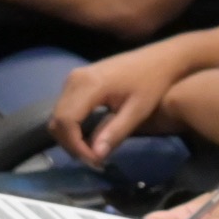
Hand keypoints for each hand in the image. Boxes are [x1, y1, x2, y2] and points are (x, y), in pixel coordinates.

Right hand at [51, 38, 199, 163]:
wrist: (161, 58)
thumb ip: (115, 133)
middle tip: (93, 160)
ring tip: (91, 151)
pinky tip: (89, 137)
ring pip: (58, 115)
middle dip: (71, 144)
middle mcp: (74, 79)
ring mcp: (73, 78)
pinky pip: (65, 108)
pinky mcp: (77, 80)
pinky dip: (72, 125)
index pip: (66, 122)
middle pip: (57, 120)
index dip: (75, 145)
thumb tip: (95, 156)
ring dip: (70, 136)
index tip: (93, 160)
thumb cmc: (153, 82)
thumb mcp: (138, 110)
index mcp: (88, 84)